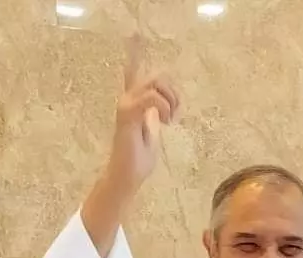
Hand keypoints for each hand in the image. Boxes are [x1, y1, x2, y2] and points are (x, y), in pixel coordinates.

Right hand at [105, 35, 180, 196]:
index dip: (133, 54)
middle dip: (174, 92)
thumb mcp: (151, 134)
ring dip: (171, 100)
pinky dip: (164, 108)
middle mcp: (128, 100)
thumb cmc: (138, 160)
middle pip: (157, 75)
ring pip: (155, 83)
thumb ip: (154, 118)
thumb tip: (159, 110)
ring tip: (170, 120)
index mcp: (134, 103)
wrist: (127, 176)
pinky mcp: (128, 114)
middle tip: (176, 115)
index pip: (132, 72)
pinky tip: (165, 122)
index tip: (133, 36)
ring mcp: (126, 106)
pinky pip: (151, 98)